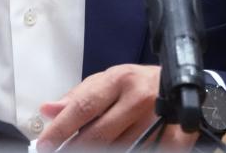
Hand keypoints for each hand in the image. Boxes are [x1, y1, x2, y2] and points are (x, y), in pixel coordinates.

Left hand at [35, 64, 198, 151]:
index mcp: (119, 79)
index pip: (84, 106)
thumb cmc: (136, 85)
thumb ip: (76, 97)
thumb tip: (47, 110)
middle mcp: (139, 98)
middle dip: (75, 147)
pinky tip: (119, 148)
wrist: (180, 85)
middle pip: (99, 133)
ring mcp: (158, 120)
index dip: (61, 127)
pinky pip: (142, 152)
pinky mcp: (175, 139)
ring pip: (119, 148)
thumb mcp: (106, 82)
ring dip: (102, 151)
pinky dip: (126, 152)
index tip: (45, 143)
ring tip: (89, 149)